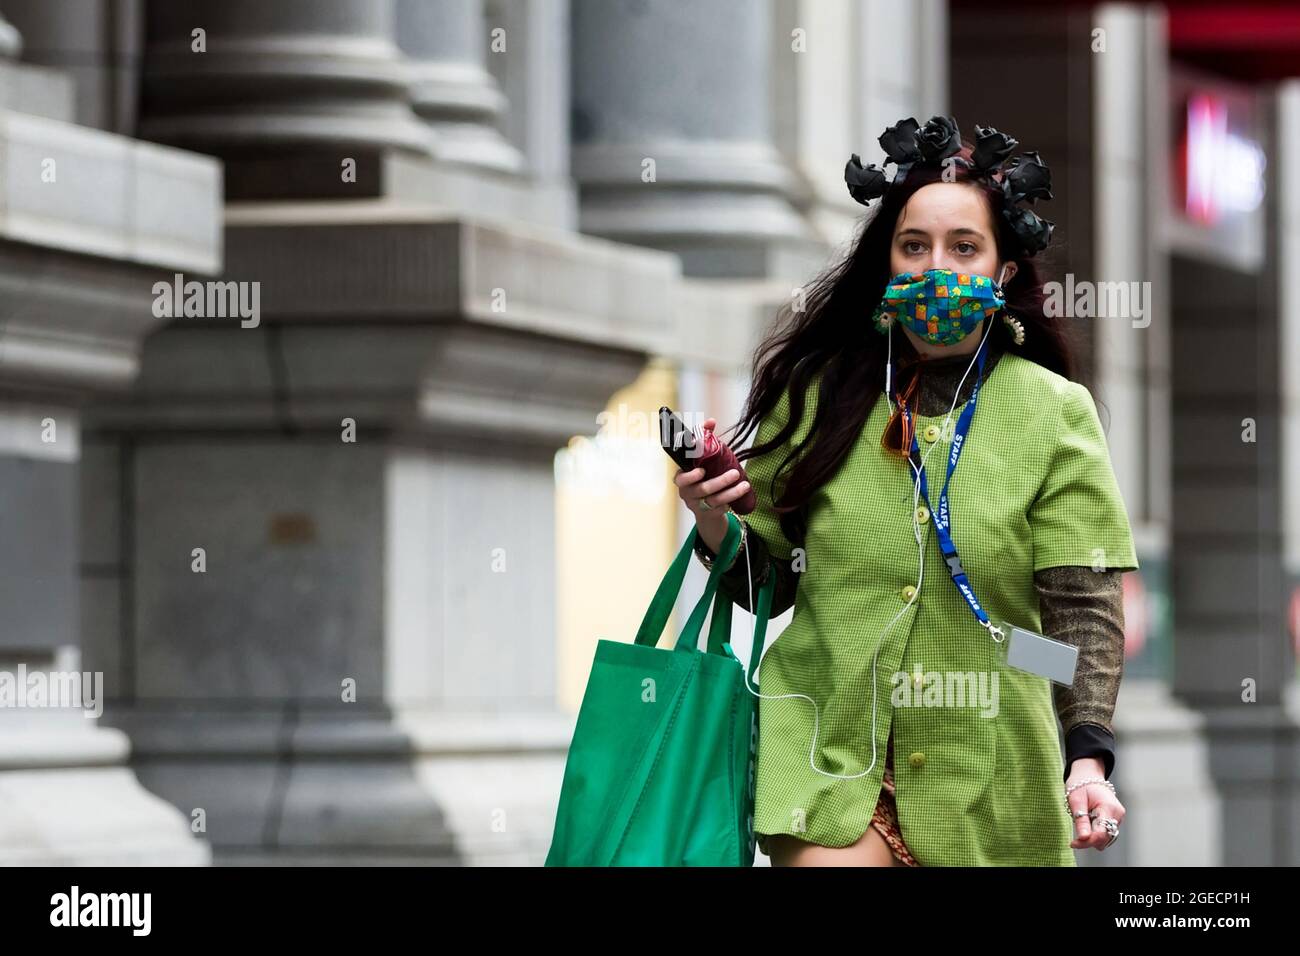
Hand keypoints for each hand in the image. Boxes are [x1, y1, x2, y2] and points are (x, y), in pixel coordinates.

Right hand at [672, 417, 749, 552]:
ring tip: (745, 485)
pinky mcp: (708, 514)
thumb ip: (704, 439)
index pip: (680, 478)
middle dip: (720, 482)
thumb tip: (711, 421)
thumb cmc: (703, 476)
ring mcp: (697, 505)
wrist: (705, 505)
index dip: (689, 476)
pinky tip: (740, 495)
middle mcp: (687, 493)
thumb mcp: (702, 459)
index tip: (701, 471)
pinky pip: (720, 509)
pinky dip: (731, 502)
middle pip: (702, 489)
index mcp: (682, 479)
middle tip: (735, 473)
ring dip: (731, 493)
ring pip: (714, 500)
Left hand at [1065, 757, 1124, 850]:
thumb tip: (1083, 838)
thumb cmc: (1080, 785)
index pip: (1101, 833)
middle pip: (1105, 838)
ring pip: (1106, 838)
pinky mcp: (1116, 819)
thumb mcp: (1076, 801)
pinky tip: (1088, 825)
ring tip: (1082, 826)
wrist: (1088, 775)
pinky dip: (1096, 834)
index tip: (1073, 843)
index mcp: (1108, 808)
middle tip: (1073, 840)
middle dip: (1089, 841)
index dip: (1087, 841)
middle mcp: (1117, 814)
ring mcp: (1119, 817)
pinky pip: (1106, 833)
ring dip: (1093, 838)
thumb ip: (1081, 820)